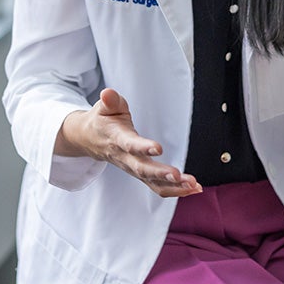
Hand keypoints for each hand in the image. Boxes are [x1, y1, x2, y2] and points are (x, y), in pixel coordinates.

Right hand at [56, 88, 201, 197]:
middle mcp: (125, 158)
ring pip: (152, 183)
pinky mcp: (140, 175)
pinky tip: (192, 189)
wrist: (90, 139)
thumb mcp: (104, 107)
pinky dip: (176, 190)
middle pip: (142, 169)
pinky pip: (157, 187)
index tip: (158, 148)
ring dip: (173, 186)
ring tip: (193, 185)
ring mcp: (133, 169)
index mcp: (117, 139)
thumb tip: (108, 93)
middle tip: (178, 175)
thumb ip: (110, 101)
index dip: (143, 147)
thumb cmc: (102, 121)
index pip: (130, 144)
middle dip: (161, 174)